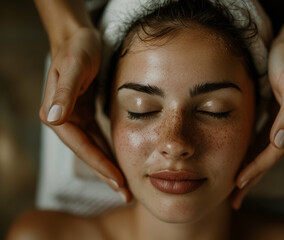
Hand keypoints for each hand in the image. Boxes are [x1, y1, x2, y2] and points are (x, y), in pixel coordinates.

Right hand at [39, 27, 130, 201]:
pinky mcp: (85, 114)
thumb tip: (53, 119)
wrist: (80, 38)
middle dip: (106, 174)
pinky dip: (108, 151)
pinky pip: (98, 138)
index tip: (118, 182)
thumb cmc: (77, 49)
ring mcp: (74, 118)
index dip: (100, 165)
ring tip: (124, 186)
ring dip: (108, 167)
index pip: (82, 147)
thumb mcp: (73, 66)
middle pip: (89, 153)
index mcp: (58, 114)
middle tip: (125, 194)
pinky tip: (119, 161)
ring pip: (94, 149)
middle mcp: (64, 119)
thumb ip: (64, 92)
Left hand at [231, 38, 283, 208]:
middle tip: (234, 201)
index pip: (270, 155)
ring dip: (248, 172)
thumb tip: (281, 141)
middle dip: (250, 181)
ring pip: (261, 155)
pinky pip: (259, 143)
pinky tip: (239, 162)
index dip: (254, 170)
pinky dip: (249, 155)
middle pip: (265, 161)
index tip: (237, 185)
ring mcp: (279, 126)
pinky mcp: (272, 118)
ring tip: (235, 189)